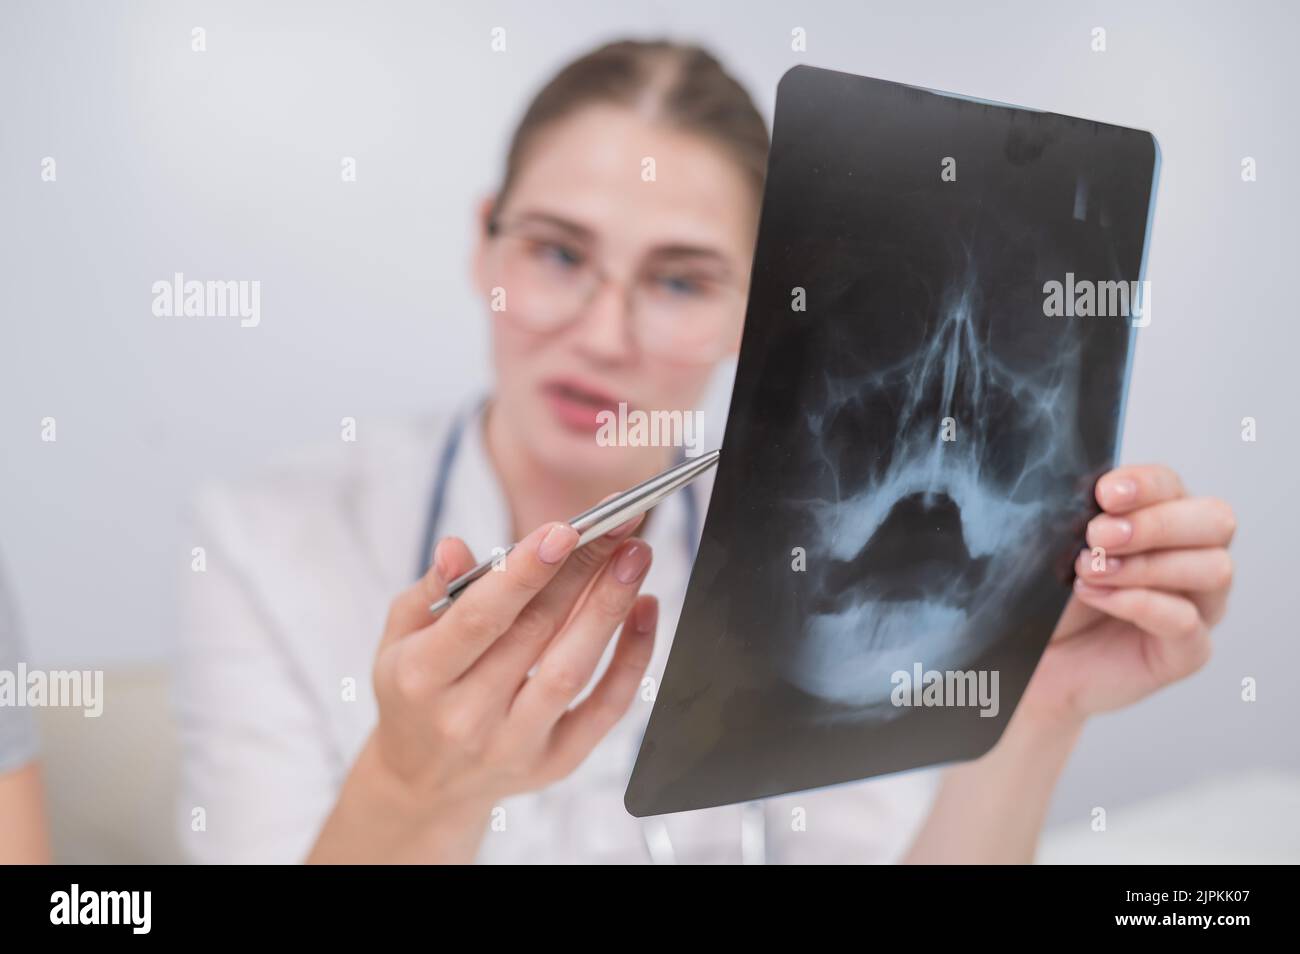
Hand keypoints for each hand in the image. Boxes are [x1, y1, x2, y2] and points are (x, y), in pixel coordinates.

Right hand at [312, 515, 655, 861]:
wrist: (422, 786)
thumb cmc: (414, 692)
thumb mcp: (400, 637)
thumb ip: (432, 590)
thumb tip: (455, 547)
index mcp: (421, 677)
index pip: (478, 618)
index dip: (524, 572)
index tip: (565, 529)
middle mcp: (467, 717)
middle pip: (536, 633)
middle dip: (582, 570)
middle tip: (617, 523)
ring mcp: (514, 746)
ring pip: (573, 670)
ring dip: (610, 607)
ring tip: (636, 555)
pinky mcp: (555, 764)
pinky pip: (605, 710)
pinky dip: (632, 659)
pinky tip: (645, 609)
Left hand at [1019, 464, 1235, 727]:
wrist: (1032, 661)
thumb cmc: (1048, 598)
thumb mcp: (1057, 549)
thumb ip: (1082, 519)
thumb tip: (1093, 496)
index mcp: (1161, 519)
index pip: (1173, 486)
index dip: (1145, 485)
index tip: (1105, 494)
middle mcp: (1191, 557)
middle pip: (1215, 521)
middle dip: (1156, 523)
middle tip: (1099, 536)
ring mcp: (1197, 605)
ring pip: (1214, 569)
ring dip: (1146, 565)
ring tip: (1089, 572)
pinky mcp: (1188, 651)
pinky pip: (1187, 621)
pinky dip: (1141, 603)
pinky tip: (1098, 597)